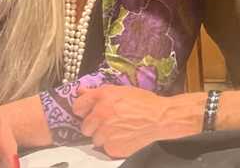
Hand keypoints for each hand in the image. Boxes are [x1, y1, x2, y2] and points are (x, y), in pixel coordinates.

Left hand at [74, 86, 200, 157]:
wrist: (161, 118)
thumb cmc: (145, 103)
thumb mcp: (122, 91)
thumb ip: (98, 92)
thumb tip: (81, 91)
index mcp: (103, 97)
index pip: (78, 105)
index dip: (83, 110)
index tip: (87, 112)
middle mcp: (101, 114)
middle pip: (85, 126)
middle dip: (95, 126)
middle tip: (109, 122)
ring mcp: (106, 132)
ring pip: (95, 139)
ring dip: (104, 136)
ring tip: (120, 129)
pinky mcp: (112, 146)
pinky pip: (106, 148)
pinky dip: (113, 145)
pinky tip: (125, 136)